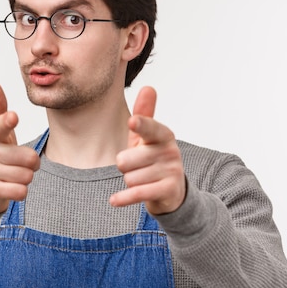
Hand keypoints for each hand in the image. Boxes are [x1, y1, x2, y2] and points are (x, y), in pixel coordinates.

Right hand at [0, 82, 39, 213]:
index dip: (7, 122)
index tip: (13, 117)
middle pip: (30, 158)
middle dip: (30, 163)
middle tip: (17, 163)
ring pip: (27, 175)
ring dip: (25, 177)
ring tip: (12, 175)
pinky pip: (20, 191)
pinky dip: (20, 191)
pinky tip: (9, 187)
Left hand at [110, 86, 185, 214]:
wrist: (171, 191)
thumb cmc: (152, 159)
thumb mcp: (146, 138)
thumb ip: (144, 114)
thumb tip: (148, 87)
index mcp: (164, 134)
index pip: (150, 128)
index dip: (140, 125)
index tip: (132, 122)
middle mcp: (170, 151)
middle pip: (126, 160)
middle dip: (124, 166)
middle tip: (136, 166)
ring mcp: (172, 171)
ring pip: (130, 177)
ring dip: (130, 181)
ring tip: (142, 179)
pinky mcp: (168, 190)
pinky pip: (137, 193)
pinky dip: (124, 198)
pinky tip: (114, 200)